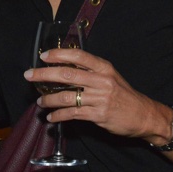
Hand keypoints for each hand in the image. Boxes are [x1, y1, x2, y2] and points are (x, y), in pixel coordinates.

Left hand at [24, 47, 172, 142]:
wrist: (143, 115)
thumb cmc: (124, 95)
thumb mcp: (110, 77)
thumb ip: (91, 72)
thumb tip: (64, 68)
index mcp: (104, 67)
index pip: (78, 56)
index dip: (59, 54)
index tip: (43, 56)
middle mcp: (101, 80)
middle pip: (67, 74)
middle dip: (44, 74)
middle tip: (29, 75)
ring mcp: (100, 98)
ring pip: (66, 97)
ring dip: (48, 99)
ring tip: (40, 101)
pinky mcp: (98, 115)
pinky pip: (72, 114)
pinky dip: (58, 116)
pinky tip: (51, 117)